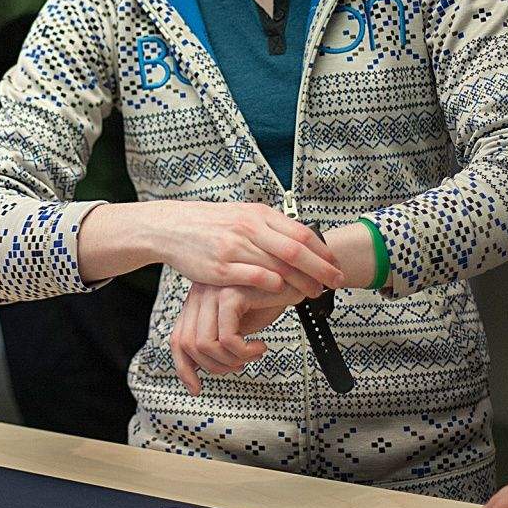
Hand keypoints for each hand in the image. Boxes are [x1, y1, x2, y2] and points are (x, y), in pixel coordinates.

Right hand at [154, 202, 342, 296]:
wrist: (172, 227)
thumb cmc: (210, 224)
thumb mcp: (242, 215)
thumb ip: (269, 226)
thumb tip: (301, 238)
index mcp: (258, 213)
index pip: (301, 232)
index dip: (322, 251)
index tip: (336, 264)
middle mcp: (249, 228)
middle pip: (296, 250)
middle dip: (321, 269)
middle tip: (336, 282)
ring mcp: (234, 248)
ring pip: (279, 266)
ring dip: (301, 283)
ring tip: (313, 293)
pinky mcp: (220, 268)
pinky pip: (255, 278)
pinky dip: (274, 287)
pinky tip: (283, 294)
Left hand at [169, 282, 298, 394]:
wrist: (294, 281)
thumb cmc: (267, 301)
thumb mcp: (236, 325)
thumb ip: (215, 341)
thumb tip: (196, 374)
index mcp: (197, 300)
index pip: (178, 339)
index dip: (184, 368)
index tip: (196, 388)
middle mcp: (199, 293)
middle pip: (189, 346)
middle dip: (215, 367)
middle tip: (240, 366)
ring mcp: (212, 291)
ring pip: (206, 345)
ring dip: (233, 360)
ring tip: (252, 355)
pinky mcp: (230, 294)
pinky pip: (228, 339)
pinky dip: (245, 352)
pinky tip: (261, 346)